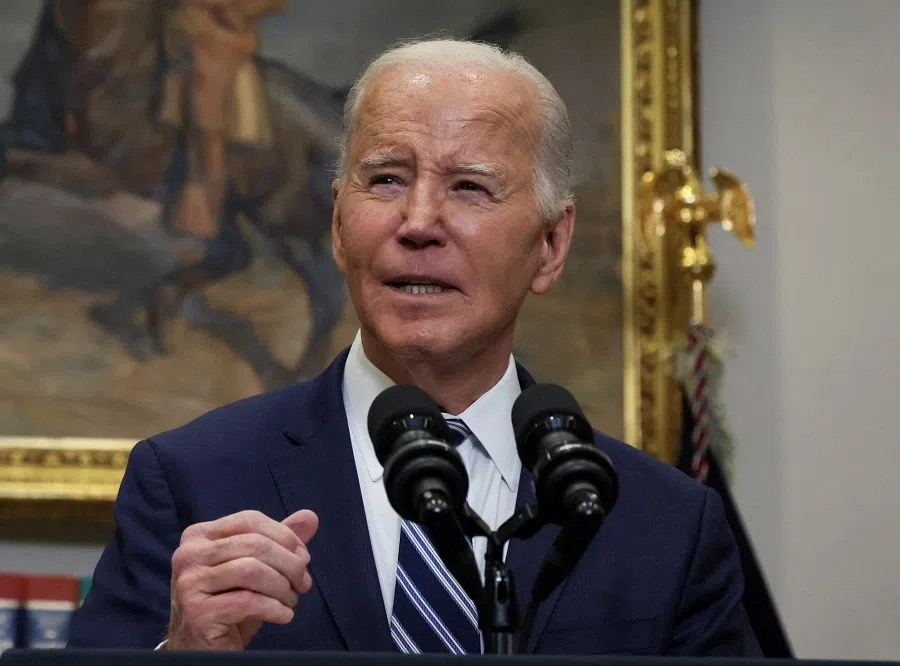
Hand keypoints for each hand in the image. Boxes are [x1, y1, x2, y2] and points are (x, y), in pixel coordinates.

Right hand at [165, 509, 318, 649]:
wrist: (202, 646)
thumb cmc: (230, 602)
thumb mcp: (256, 567)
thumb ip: (280, 540)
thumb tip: (310, 516)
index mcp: (199, 535)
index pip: (250, 520)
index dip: (285, 537)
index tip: (304, 557)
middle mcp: (189, 554)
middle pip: (255, 545)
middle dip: (290, 564)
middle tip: (303, 583)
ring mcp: (189, 583)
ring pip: (252, 571)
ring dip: (283, 587)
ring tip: (292, 600)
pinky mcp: (197, 612)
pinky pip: (247, 602)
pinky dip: (275, 608)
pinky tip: (284, 615)